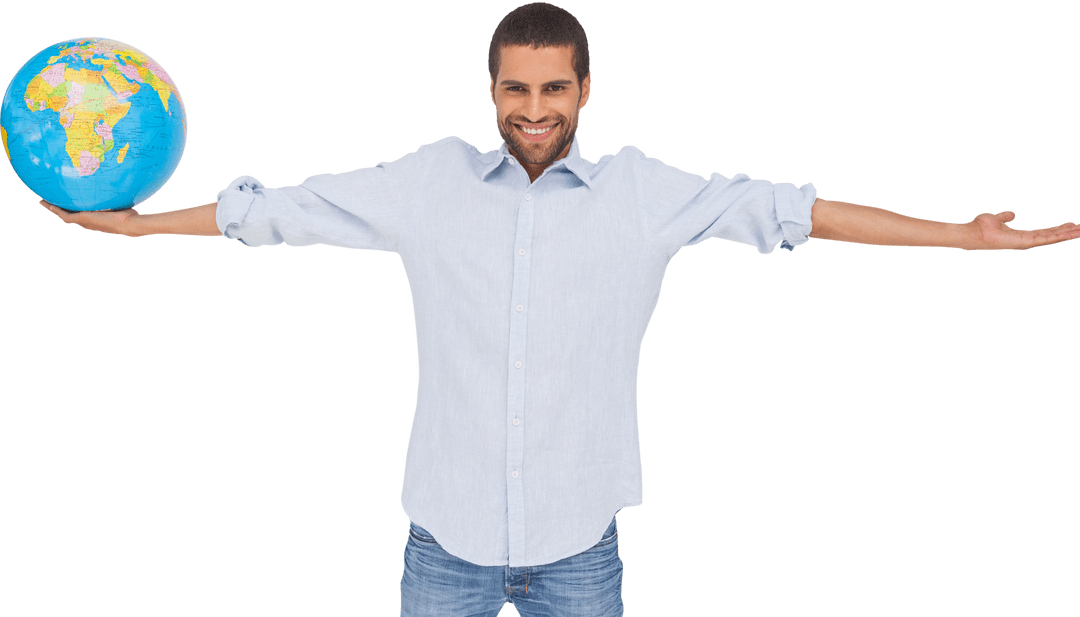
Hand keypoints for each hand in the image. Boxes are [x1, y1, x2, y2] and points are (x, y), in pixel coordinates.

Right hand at [40, 200, 141, 236]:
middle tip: (47, 200)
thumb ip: (113, 192)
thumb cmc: (128, 213)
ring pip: (63, 215)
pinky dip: (55, 209)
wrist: (128, 223)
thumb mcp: (117, 200)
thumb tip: (116, 177)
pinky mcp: (82, 220)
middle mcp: (87, 221)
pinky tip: (47, 203)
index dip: (71, 205)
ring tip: (43, 201)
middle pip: (68, 213)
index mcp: (93, 217)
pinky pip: (64, 214)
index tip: (65, 199)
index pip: (79, 210)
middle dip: (58, 207)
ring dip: (53, 208)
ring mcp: (84, 222)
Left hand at [962, 210, 1079, 250]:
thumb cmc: (981, 227)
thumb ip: (1005, 217)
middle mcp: (1026, 240)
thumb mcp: (997, 218)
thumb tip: (1012, 214)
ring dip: (1069, 234)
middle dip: (1068, 232)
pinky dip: (1061, 235)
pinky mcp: (1026, 242)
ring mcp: (1026, 243)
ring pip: (1053, 238)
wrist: (972, 232)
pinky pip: (1047, 238)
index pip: (1044, 232)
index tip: (1070, 224)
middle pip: (1052, 236)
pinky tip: (1072, 232)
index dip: (1058, 228)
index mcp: (1021, 235)